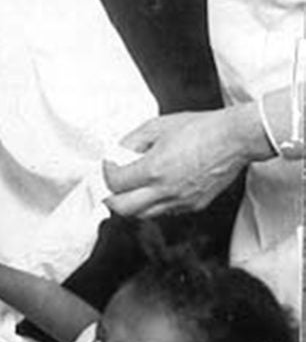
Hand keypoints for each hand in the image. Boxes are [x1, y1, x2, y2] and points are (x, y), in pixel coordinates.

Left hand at [103, 108, 254, 217]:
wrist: (235, 138)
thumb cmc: (201, 128)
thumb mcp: (158, 126)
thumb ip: (133, 141)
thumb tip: (119, 152)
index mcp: (154, 169)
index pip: (115, 183)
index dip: (106, 174)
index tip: (110, 165)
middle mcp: (165, 190)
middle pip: (124, 209)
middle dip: (112, 198)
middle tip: (111, 186)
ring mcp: (180, 201)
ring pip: (144, 215)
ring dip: (133, 204)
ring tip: (133, 188)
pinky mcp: (194, 206)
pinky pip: (165, 212)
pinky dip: (155, 204)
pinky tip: (157, 189)